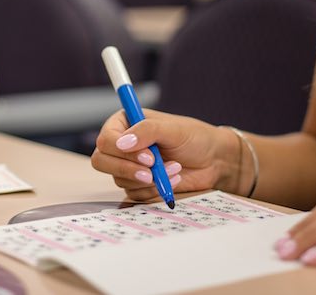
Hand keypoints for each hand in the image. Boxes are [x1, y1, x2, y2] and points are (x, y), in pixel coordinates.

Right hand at [90, 109, 238, 201]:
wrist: (213, 160)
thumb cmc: (194, 138)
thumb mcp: (172, 129)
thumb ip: (147, 131)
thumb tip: (122, 143)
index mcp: (124, 123)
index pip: (106, 139)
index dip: (121, 150)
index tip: (147, 156)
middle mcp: (122, 145)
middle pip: (102, 161)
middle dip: (127, 169)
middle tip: (150, 173)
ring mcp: (129, 166)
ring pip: (119, 179)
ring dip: (149, 178)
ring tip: (174, 168)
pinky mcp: (138, 184)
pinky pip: (134, 193)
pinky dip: (155, 189)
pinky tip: (173, 179)